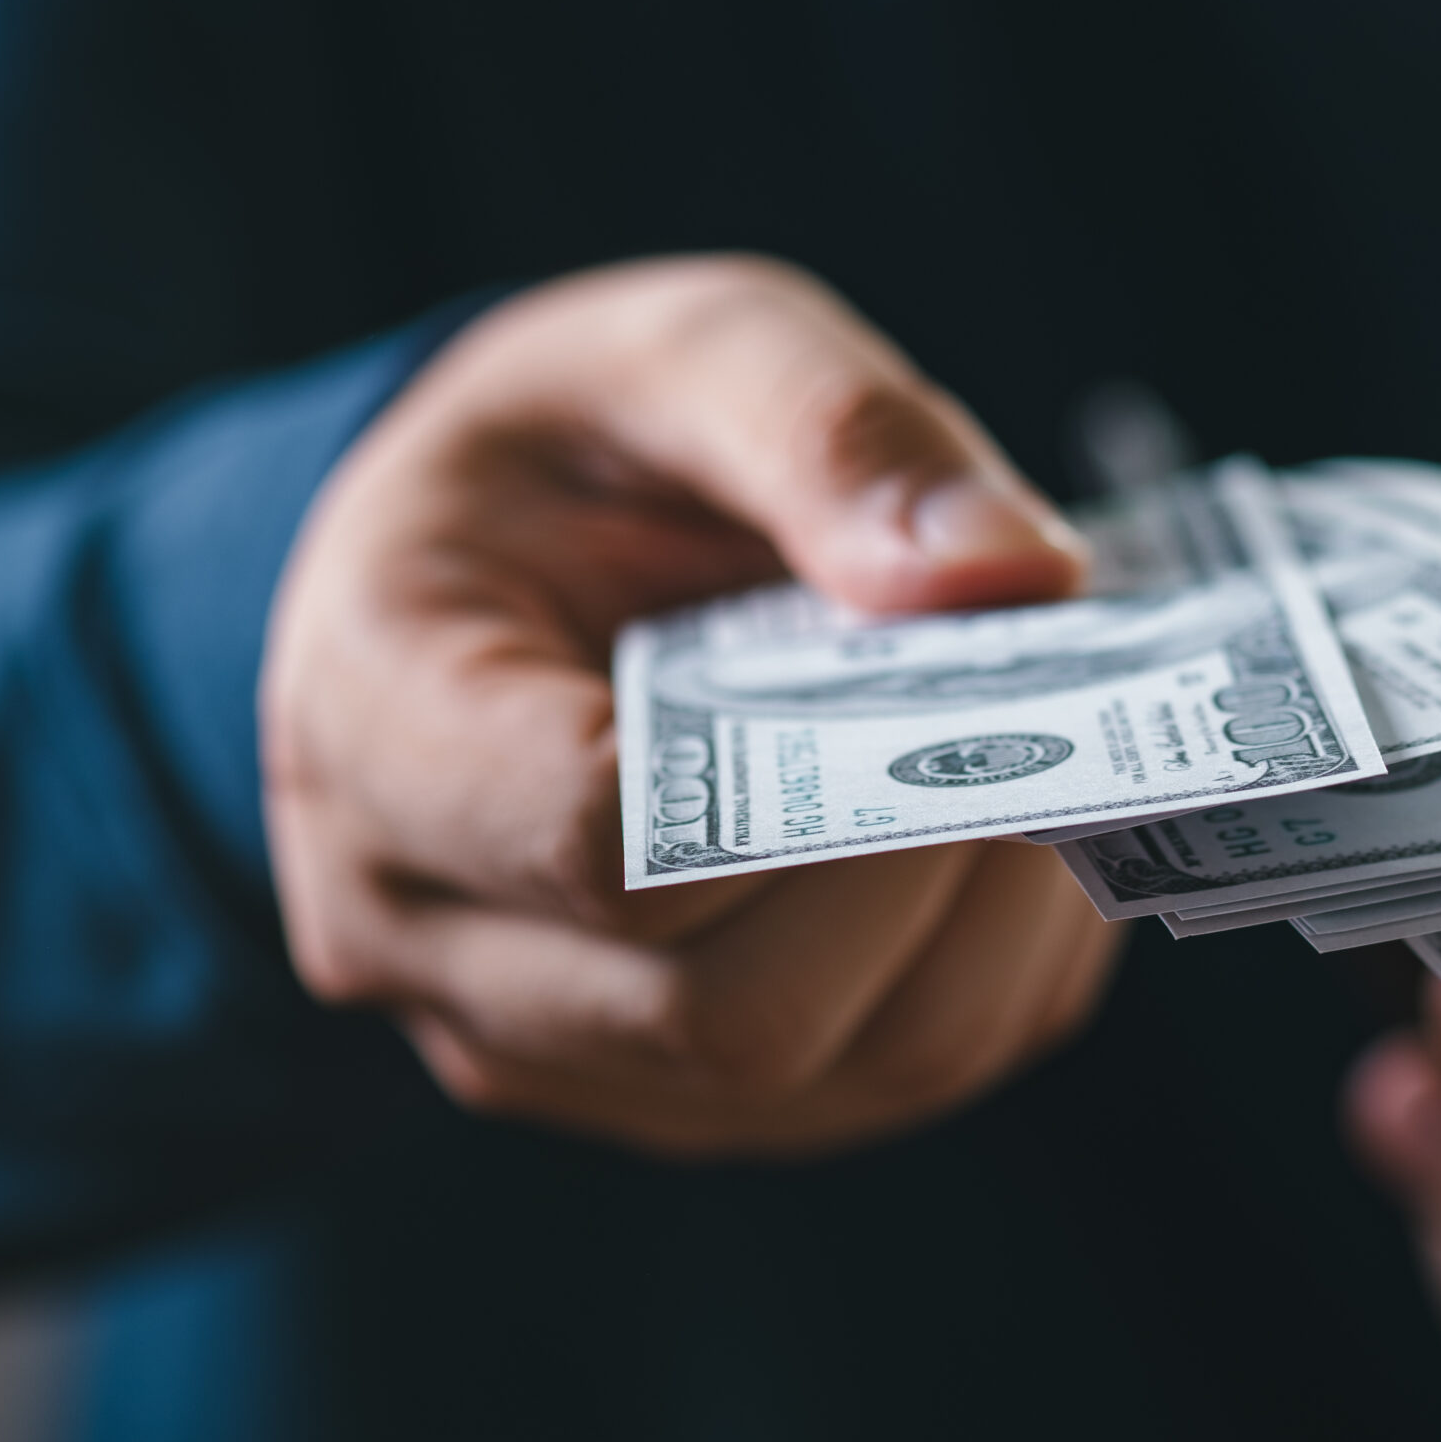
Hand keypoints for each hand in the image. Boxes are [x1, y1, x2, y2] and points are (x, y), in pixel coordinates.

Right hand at [261, 255, 1123, 1158]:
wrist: (485, 562)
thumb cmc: (568, 450)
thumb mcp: (676, 350)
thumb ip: (828, 427)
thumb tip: (1017, 571)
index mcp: (377, 721)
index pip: (605, 843)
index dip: (822, 786)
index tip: (961, 663)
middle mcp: (418, 932)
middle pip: (736, 1011)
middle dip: (938, 863)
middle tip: (1063, 716)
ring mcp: (536, 1042)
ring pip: (828, 1077)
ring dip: (994, 933)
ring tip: (1063, 765)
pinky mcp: (654, 1091)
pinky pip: (872, 1088)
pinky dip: (992, 974)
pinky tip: (1019, 838)